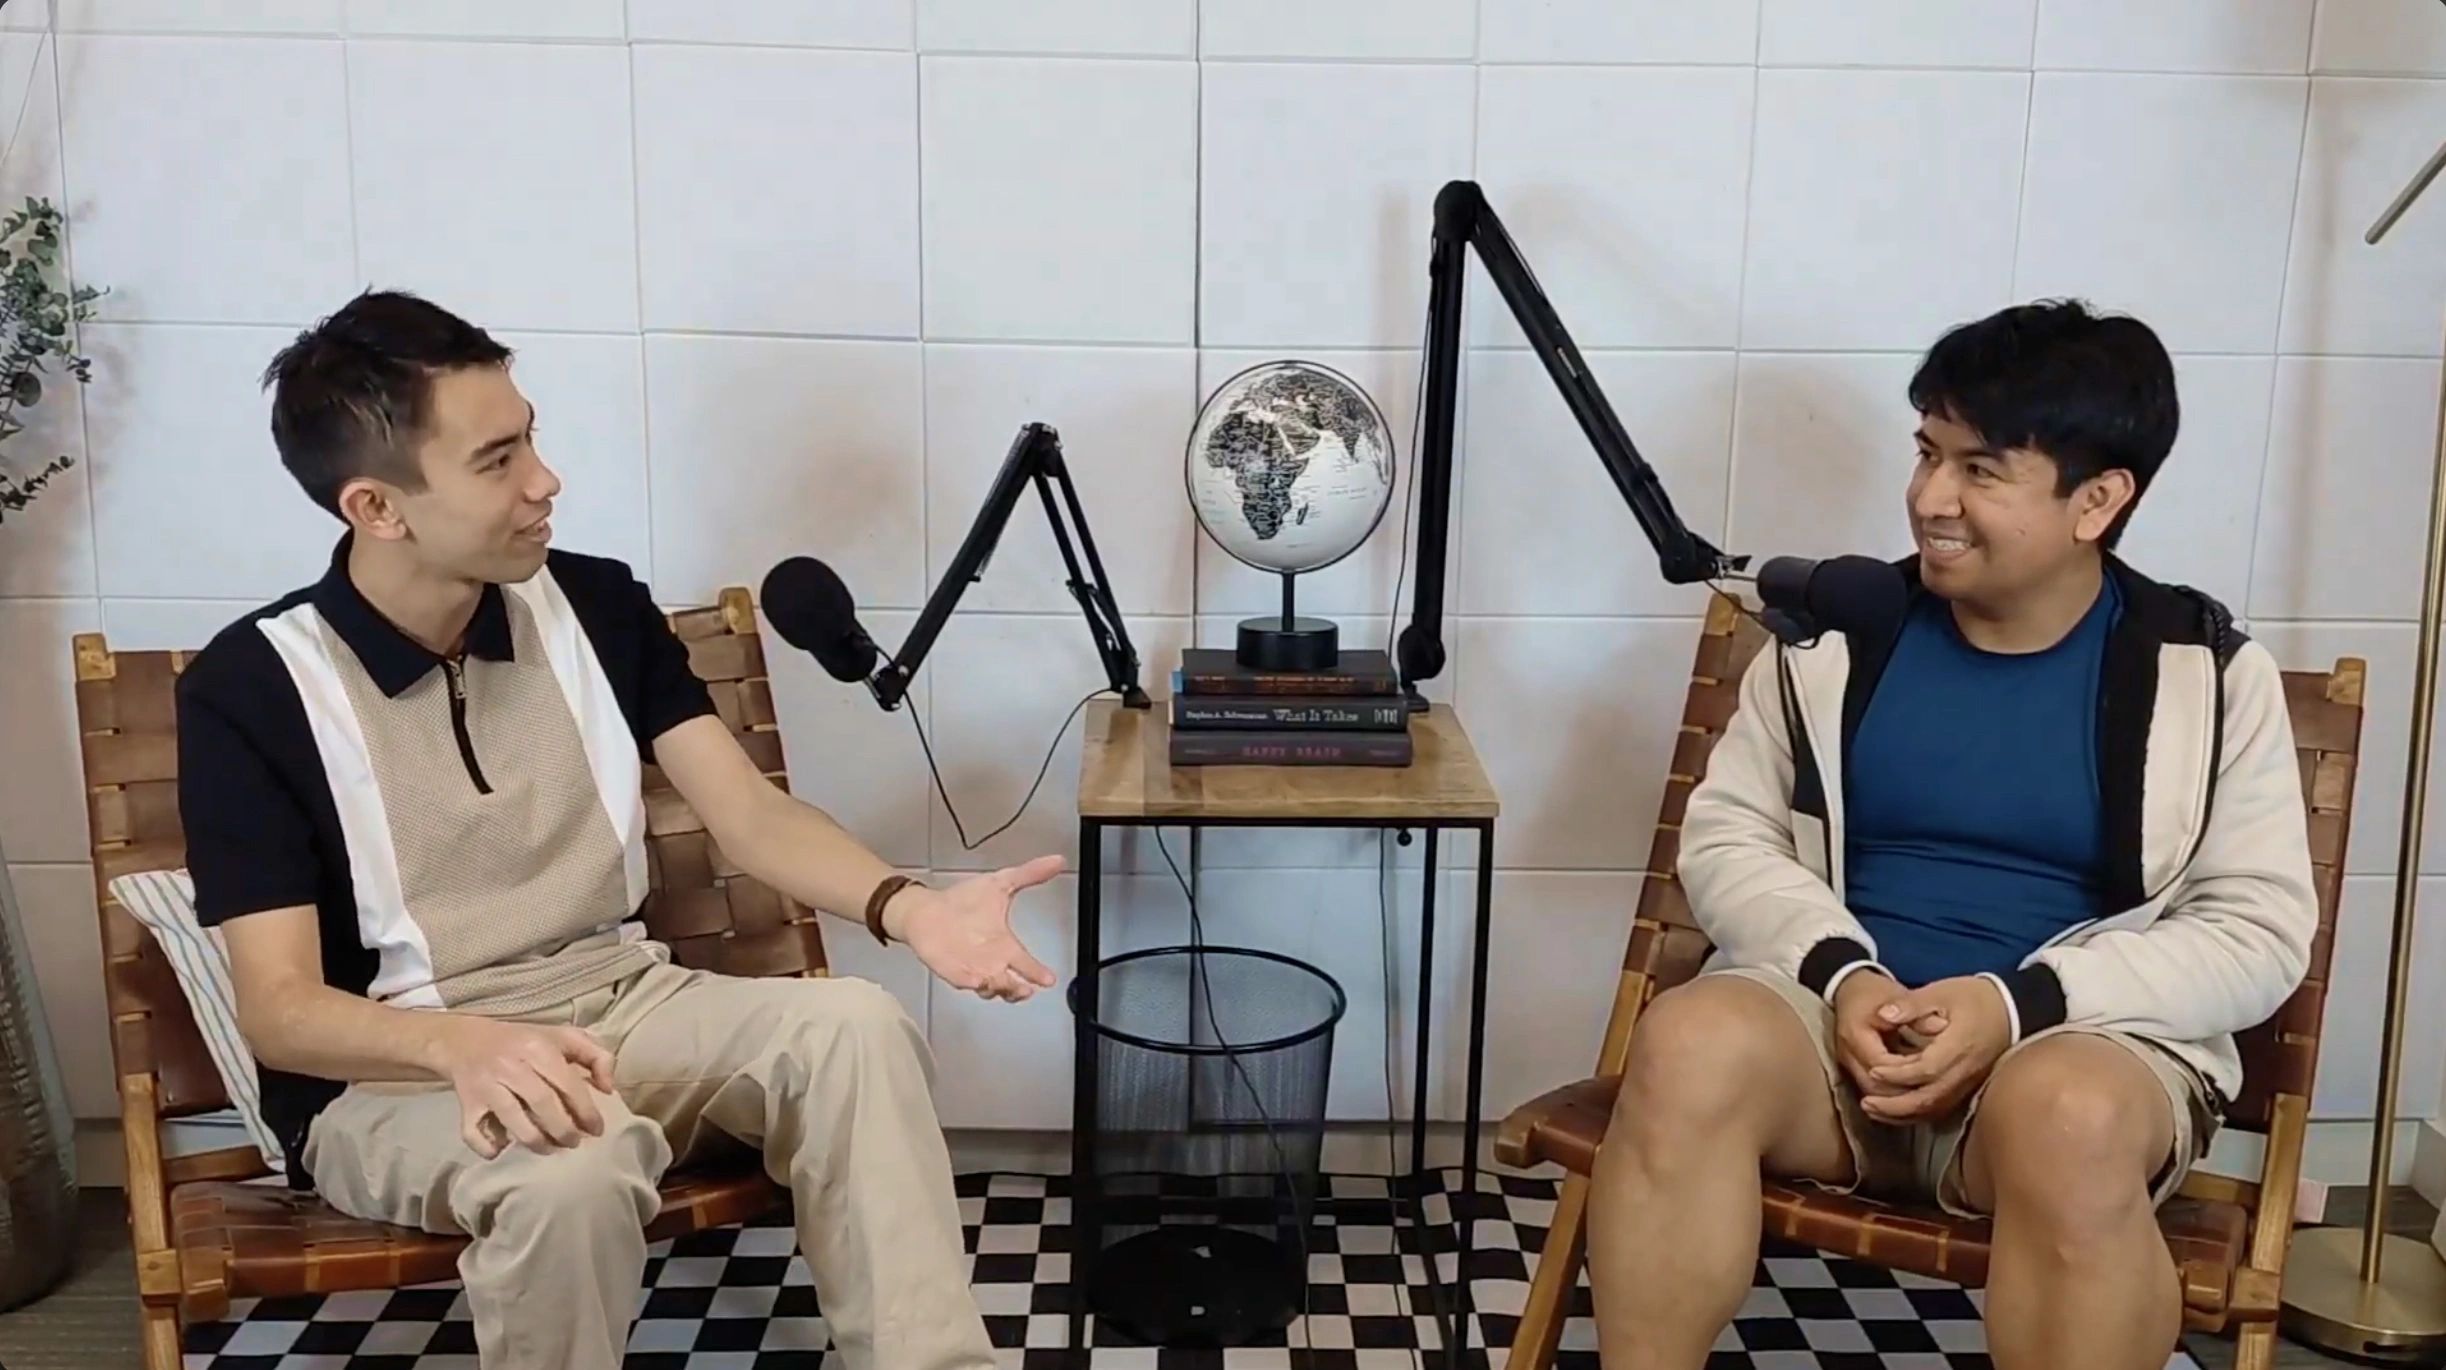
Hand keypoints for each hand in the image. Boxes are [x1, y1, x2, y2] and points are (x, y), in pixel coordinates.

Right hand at [427, 1016, 616, 1158]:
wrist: (466, 1041)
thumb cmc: (524, 1042)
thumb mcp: (563, 1037)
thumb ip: (596, 1056)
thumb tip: (608, 1088)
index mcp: (538, 1048)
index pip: (567, 1083)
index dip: (586, 1110)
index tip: (597, 1130)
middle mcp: (511, 1066)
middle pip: (542, 1104)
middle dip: (563, 1130)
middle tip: (575, 1143)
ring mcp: (486, 1086)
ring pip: (513, 1120)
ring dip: (536, 1141)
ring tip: (551, 1149)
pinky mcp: (466, 1103)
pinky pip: (473, 1131)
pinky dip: (487, 1146)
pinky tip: (502, 1149)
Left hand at [891, 854, 1062, 1001]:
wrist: (926, 910)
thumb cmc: (962, 901)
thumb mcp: (1000, 884)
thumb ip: (1029, 874)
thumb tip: (1057, 861)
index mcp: (1004, 944)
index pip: (1027, 964)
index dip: (1039, 973)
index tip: (1049, 979)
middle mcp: (992, 961)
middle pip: (1013, 985)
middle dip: (1021, 989)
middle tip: (1027, 988)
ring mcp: (974, 969)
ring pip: (993, 989)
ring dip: (1002, 989)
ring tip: (1009, 985)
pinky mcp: (954, 973)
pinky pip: (967, 984)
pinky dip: (976, 984)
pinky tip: (981, 980)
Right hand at [1830, 968, 1922, 1099]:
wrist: (1850, 988)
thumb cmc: (1875, 992)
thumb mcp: (1896, 996)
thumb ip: (1916, 1013)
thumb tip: (1941, 1025)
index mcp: (1855, 1035)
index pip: (1882, 1065)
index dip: (1907, 1071)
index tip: (1931, 1069)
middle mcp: (1847, 1054)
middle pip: (1874, 1088)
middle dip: (1903, 1094)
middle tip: (1933, 1092)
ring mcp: (1847, 1064)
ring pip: (1872, 1093)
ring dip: (1897, 1098)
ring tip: (1925, 1098)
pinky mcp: (1853, 1068)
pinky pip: (1873, 1089)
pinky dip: (1892, 1094)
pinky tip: (1912, 1094)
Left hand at [1859, 976, 2012, 1123]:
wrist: (2013, 1010)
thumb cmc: (1975, 997)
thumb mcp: (1942, 992)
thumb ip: (1911, 1005)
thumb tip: (1882, 1014)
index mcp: (1959, 1046)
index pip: (1926, 1069)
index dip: (1898, 1074)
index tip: (1873, 1069)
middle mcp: (1965, 1071)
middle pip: (1929, 1098)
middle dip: (1895, 1105)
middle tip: (1866, 1103)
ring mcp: (1969, 1083)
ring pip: (1934, 1108)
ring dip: (1903, 1114)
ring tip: (1874, 1110)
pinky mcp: (1968, 1087)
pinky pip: (1941, 1108)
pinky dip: (1917, 1113)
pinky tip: (1897, 1111)